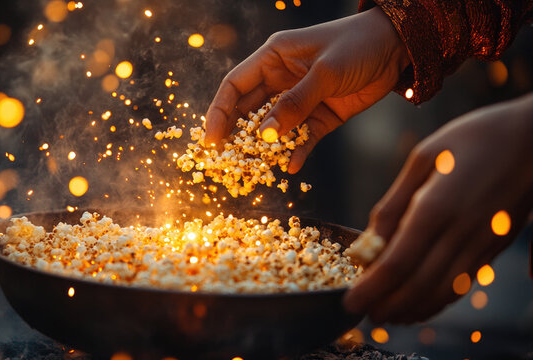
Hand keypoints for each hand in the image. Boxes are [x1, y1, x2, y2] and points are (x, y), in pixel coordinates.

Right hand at [204, 7, 409, 172]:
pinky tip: (291, 167)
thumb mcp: (325, 72)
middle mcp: (281, 80)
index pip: (234, 86)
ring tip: (258, 171)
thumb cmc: (358, 46)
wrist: (399, 48)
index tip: (211, 141)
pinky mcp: (320, 116)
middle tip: (228, 161)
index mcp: (274, 58)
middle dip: (238, 136)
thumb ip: (296, 103)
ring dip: (266, 149)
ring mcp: (300, 100)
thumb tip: (266, 135)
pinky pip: (302, 138)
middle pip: (249, 111)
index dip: (218, 113)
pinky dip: (296, 152)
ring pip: (274, 129)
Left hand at [343, 93, 532, 323]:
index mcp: (437, 206)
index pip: (398, 263)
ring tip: (387, 315)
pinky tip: (420, 304)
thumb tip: (368, 240)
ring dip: (413, 309)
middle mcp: (462, 231)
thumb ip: (395, 201)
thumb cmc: (475, 138)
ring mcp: (483, 243)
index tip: (349, 302)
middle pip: (419, 285)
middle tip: (363, 314)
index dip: (371, 289)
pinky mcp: (496, 247)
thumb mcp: (425, 157)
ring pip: (444, 291)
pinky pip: (464, 283)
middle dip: (388, 306)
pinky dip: (439, 301)